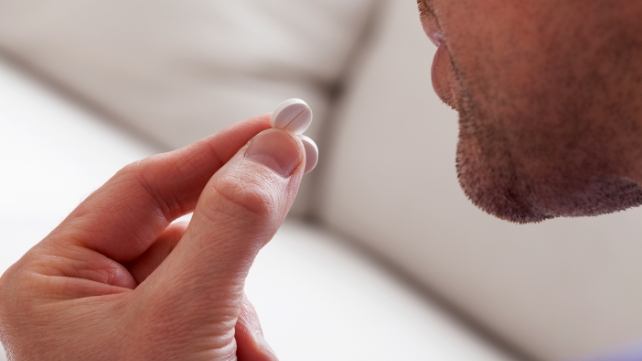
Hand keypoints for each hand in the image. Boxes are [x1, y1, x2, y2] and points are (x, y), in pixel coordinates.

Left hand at [0, 116, 313, 360]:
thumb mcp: (186, 319)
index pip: (145, 188)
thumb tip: (273, 153)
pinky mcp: (169, 342)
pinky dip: (245, 330)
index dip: (215, 152)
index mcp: (52, 282)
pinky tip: (244, 359)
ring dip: (244, 304)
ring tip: (244, 352)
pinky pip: (219, 308)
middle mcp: (86, 297)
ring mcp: (128, 323)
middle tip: (294, 167)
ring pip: (209, 271)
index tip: (274, 128)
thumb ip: (231, 228)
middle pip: (180, 224)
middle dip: (239, 222)